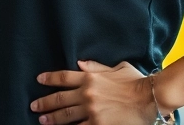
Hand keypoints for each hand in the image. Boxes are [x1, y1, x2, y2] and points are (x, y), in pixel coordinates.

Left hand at [32, 61, 154, 124]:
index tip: (39, 80)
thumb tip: (80, 63)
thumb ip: (96, 67)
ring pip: (65, 116)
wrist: (149, 98)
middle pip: (59, 99)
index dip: (49, 78)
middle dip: (45, 103)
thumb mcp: (117, 68)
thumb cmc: (136, 82)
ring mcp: (91, 110)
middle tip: (34, 107)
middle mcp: (87, 93)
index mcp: (90, 78)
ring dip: (52, 119)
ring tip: (43, 121)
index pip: (64, 77)